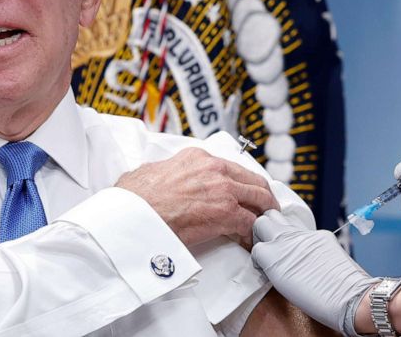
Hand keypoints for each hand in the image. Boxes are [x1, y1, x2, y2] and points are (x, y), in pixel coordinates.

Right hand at [116, 147, 278, 247]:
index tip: (242, 192)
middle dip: (262, 195)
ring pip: (259, 198)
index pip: (230, 167)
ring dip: (264, 212)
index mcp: (197, 157)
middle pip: (252, 180)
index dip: (240, 182)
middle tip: (265, 209)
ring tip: (265, 225)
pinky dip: (254, 234)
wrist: (135, 216)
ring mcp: (224, 190)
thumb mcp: (149, 172)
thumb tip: (158, 177)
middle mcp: (215, 169)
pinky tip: (251, 242)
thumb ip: (163, 171)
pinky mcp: (227, 213)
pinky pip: (251, 223)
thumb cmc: (137, 198)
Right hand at [251, 210, 377, 333]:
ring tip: (287, 244)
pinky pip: (306, 231)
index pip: (255, 246)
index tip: (264, 264)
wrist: (347, 297)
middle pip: (264, 220)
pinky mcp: (321, 234)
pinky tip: (310, 252)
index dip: (258, 256)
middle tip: (269, 244)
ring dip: (281, 228)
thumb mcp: (281, 285)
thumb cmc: (314, 300)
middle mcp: (285, 239)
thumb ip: (272, 266)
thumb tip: (270, 260)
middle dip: (263, 230)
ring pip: (284, 219)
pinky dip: (303, 239)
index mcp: (271, 255)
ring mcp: (304, 234)